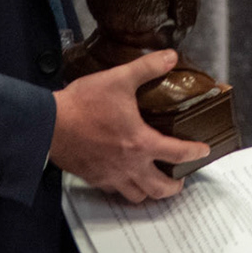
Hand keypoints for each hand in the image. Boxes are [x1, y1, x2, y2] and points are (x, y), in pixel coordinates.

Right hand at [50, 49, 209, 202]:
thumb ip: (147, 67)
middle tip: (180, 179)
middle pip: (159, 188)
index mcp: (140, 143)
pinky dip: (125, 188)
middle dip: (174, 186)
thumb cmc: (82, 104)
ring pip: (137, 195)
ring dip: (150, 191)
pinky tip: (125, 178)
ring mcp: (110, 175)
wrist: (48, 125)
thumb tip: (170, 57)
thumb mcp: (119, 79)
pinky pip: (115, 191)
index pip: (177, 154)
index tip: (204, 151)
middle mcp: (128, 165)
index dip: (195, 153)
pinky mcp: (93, 178)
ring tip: (154, 181)